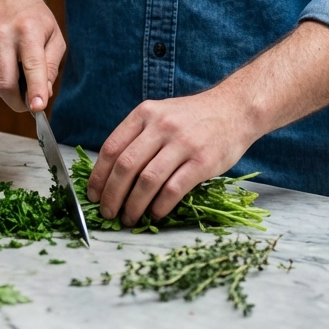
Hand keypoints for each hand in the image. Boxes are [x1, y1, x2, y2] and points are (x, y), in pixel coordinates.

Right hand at [0, 0, 65, 112]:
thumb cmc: (33, 17)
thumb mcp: (54, 35)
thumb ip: (51, 66)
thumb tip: (43, 94)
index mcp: (27, 30)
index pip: (32, 66)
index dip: (35, 90)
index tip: (38, 108)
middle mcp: (2, 36)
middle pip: (5, 83)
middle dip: (18, 102)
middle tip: (30, 103)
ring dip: (9, 90)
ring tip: (19, 71)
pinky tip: (6, 64)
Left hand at [85, 21, 328, 224]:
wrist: (235, 109)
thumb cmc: (193, 118)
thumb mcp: (160, 114)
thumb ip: (138, 136)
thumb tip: (110, 172)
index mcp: (144, 114)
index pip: (111, 148)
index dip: (98, 176)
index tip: (92, 195)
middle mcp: (160, 126)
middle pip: (125, 167)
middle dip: (111, 196)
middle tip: (107, 213)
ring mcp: (182, 143)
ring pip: (146, 180)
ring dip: (133, 205)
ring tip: (129, 218)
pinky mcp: (202, 161)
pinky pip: (173, 189)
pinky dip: (159, 206)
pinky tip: (155, 214)